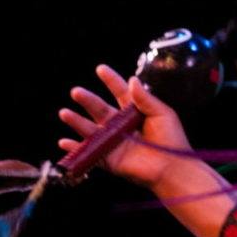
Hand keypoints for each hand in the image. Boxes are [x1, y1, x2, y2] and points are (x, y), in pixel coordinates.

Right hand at [58, 64, 192, 189]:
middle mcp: (121, 127)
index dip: (111, 81)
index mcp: (135, 113)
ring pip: (91, 130)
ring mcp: (114, 143)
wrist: (172, 168)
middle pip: (100, 110)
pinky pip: (89, 153)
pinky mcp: (110, 160)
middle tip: (76, 92)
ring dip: (77, 122)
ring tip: (64, 113)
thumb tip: (132, 80)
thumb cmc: (172, 140)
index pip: (120, 93)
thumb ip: (145, 98)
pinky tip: (64, 142)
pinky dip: (75, 149)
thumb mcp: (162, 114)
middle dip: (88, 100)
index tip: (101, 69)